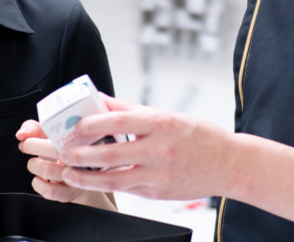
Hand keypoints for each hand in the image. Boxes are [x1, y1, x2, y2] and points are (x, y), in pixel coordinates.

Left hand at [16, 119, 115, 210]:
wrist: (73, 168)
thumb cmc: (59, 147)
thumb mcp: (48, 133)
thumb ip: (33, 128)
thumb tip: (21, 135)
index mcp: (79, 139)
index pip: (62, 135)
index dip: (40, 138)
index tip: (29, 139)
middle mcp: (81, 158)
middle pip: (55, 152)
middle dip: (34, 147)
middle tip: (28, 146)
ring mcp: (77, 177)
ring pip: (48, 170)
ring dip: (34, 165)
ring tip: (34, 163)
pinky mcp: (71, 193)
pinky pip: (50, 191)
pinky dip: (37, 184)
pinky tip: (39, 178)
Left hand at [57, 94, 235, 200]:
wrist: (229, 164)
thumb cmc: (198, 135)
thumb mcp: (167, 115)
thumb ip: (132, 110)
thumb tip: (101, 100)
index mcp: (161, 123)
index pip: (119, 121)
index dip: (93, 123)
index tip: (76, 125)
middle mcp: (159, 149)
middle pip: (111, 153)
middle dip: (81, 154)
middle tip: (64, 151)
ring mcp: (159, 174)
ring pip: (114, 178)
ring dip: (86, 177)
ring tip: (68, 172)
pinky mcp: (158, 193)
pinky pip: (127, 188)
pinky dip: (107, 184)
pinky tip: (93, 180)